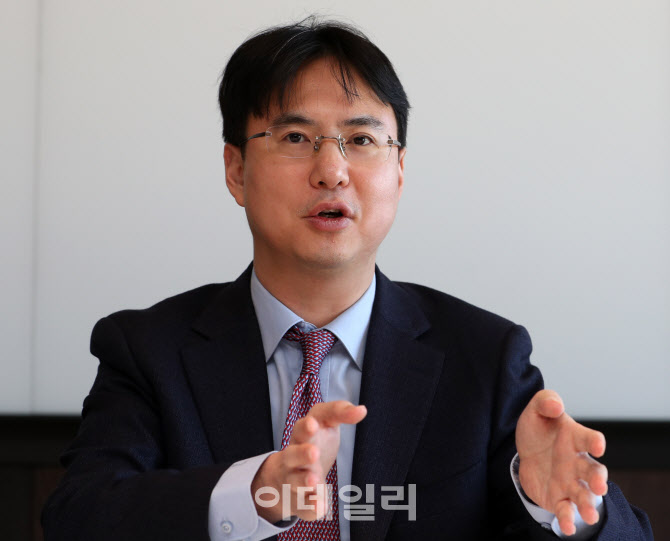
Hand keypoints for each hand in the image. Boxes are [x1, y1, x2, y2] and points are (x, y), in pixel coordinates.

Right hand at [251, 401, 366, 522]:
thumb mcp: (325, 423)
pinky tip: (321, 508)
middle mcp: (294, 455)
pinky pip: (302, 506)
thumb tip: (362, 410)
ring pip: (295, 481)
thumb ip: (341, 413)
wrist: (284, 475)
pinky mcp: (298, 499)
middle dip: (302, 453)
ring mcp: (294, 478)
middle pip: (293, 454)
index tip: (314, 423)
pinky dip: (311, 508)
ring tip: (315, 481)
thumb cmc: (313, 442)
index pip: (305, 425)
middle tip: (314, 452)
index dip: (309, 424)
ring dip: (304, 481)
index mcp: (303, 433)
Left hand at [516, 390, 607, 535]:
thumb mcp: (536, 410)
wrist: (527, 452)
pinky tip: (568, 528)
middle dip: (599, 480)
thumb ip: (546, 401)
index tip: (598, 445)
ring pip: (585, 495)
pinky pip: (566, 510)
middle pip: (594, 471)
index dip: (595, 441)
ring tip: (589, 515)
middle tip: (599, 487)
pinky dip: (568, 519)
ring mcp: (570, 482)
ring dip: (588, 505)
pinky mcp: (559, 498)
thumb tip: (555, 405)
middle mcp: (578, 462)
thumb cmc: (539, 429)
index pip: (589, 439)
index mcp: (575, 439)